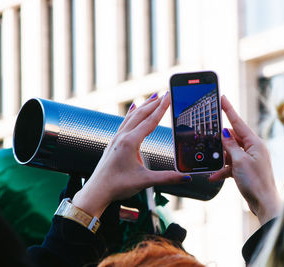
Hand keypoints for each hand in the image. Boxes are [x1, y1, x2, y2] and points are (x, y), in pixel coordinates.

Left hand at [72, 93, 190, 217]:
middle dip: (154, 103)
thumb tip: (186, 178)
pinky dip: (132, 113)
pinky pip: (124, 122)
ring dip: (144, 106)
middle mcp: (123, 137)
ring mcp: (117, 138)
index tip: (168, 96)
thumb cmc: (118, 185)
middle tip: (165, 94)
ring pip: (132, 117)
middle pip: (141, 115)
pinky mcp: (114, 142)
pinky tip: (134, 108)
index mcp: (130, 142)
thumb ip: (167, 178)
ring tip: (154, 97)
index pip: (150, 121)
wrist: (97, 191)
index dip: (162, 108)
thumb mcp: (145, 181)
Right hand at [209, 95, 281, 224]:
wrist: (264, 203)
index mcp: (255, 142)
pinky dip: (223, 169)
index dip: (229, 109)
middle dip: (220, 138)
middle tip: (208, 133)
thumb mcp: (239, 161)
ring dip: (220, 158)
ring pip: (230, 152)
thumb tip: (225, 133)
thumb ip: (230, 146)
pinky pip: (232, 165)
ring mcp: (250, 159)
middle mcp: (253, 148)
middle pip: (233, 137)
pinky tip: (213, 176)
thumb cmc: (255, 182)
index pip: (238, 122)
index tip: (222, 97)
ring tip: (210, 160)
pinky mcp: (246, 169)